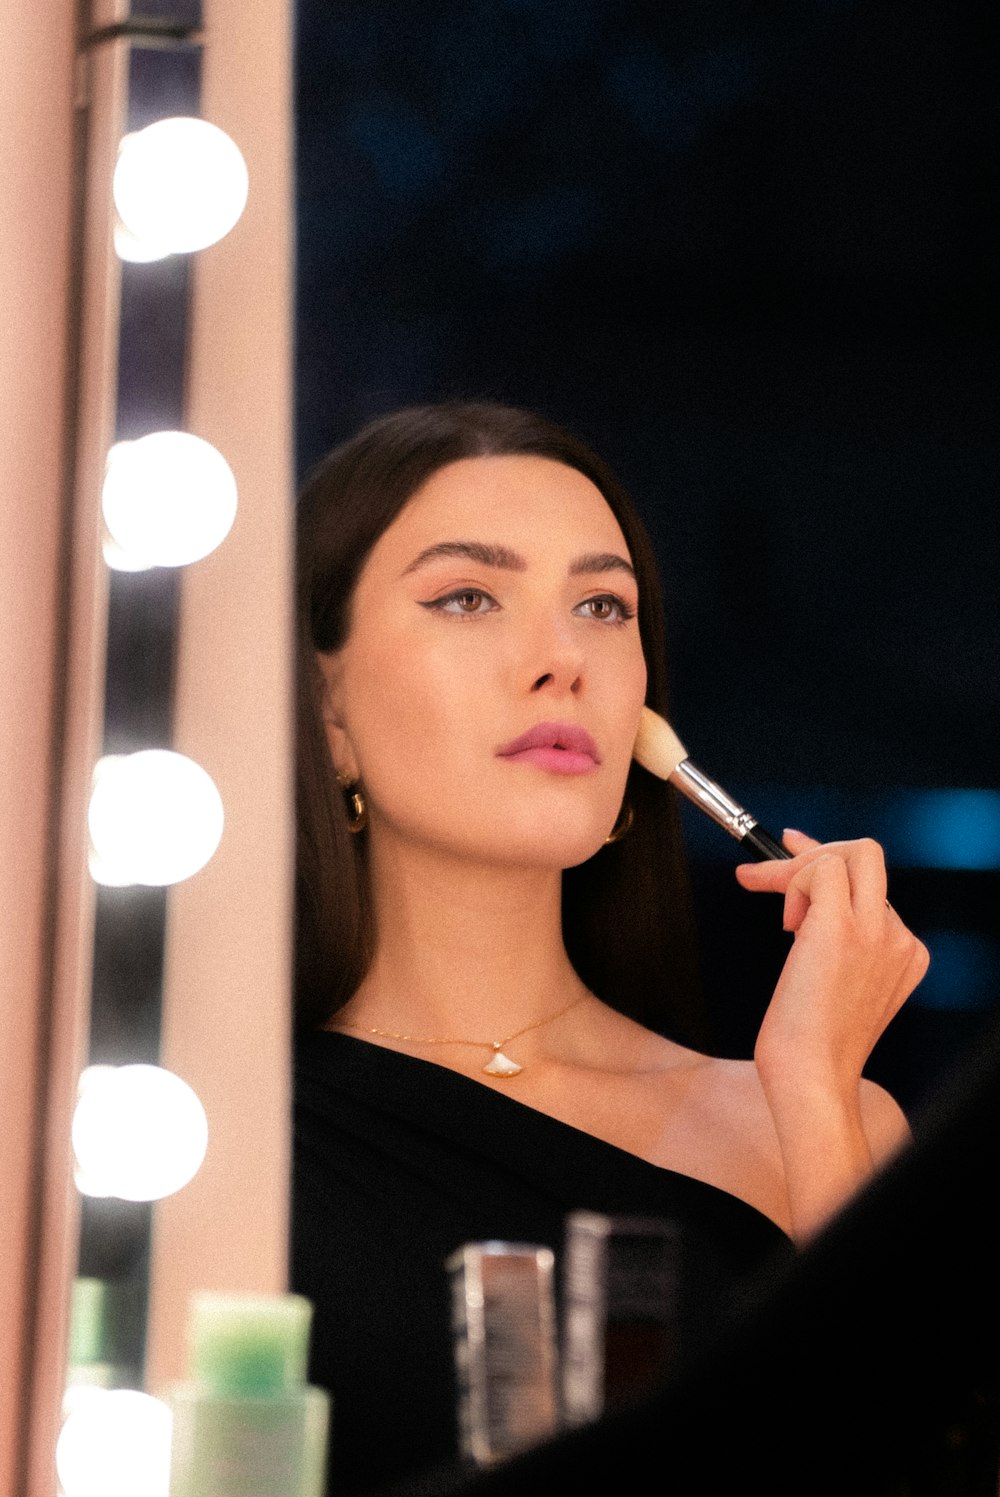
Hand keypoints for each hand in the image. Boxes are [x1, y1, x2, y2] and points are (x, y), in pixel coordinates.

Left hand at [734, 829, 929, 1095]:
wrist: (811, 1077)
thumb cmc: (809, 1041)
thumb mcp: (834, 982)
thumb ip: (833, 939)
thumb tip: (799, 890)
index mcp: (905, 954)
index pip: (871, 884)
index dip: (830, 861)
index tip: (795, 851)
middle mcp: (898, 938)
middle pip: (867, 856)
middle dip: (814, 854)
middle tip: (771, 874)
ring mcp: (876, 931)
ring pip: (844, 856)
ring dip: (795, 874)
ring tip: (783, 924)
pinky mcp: (842, 928)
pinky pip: (820, 870)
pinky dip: (790, 882)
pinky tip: (787, 926)